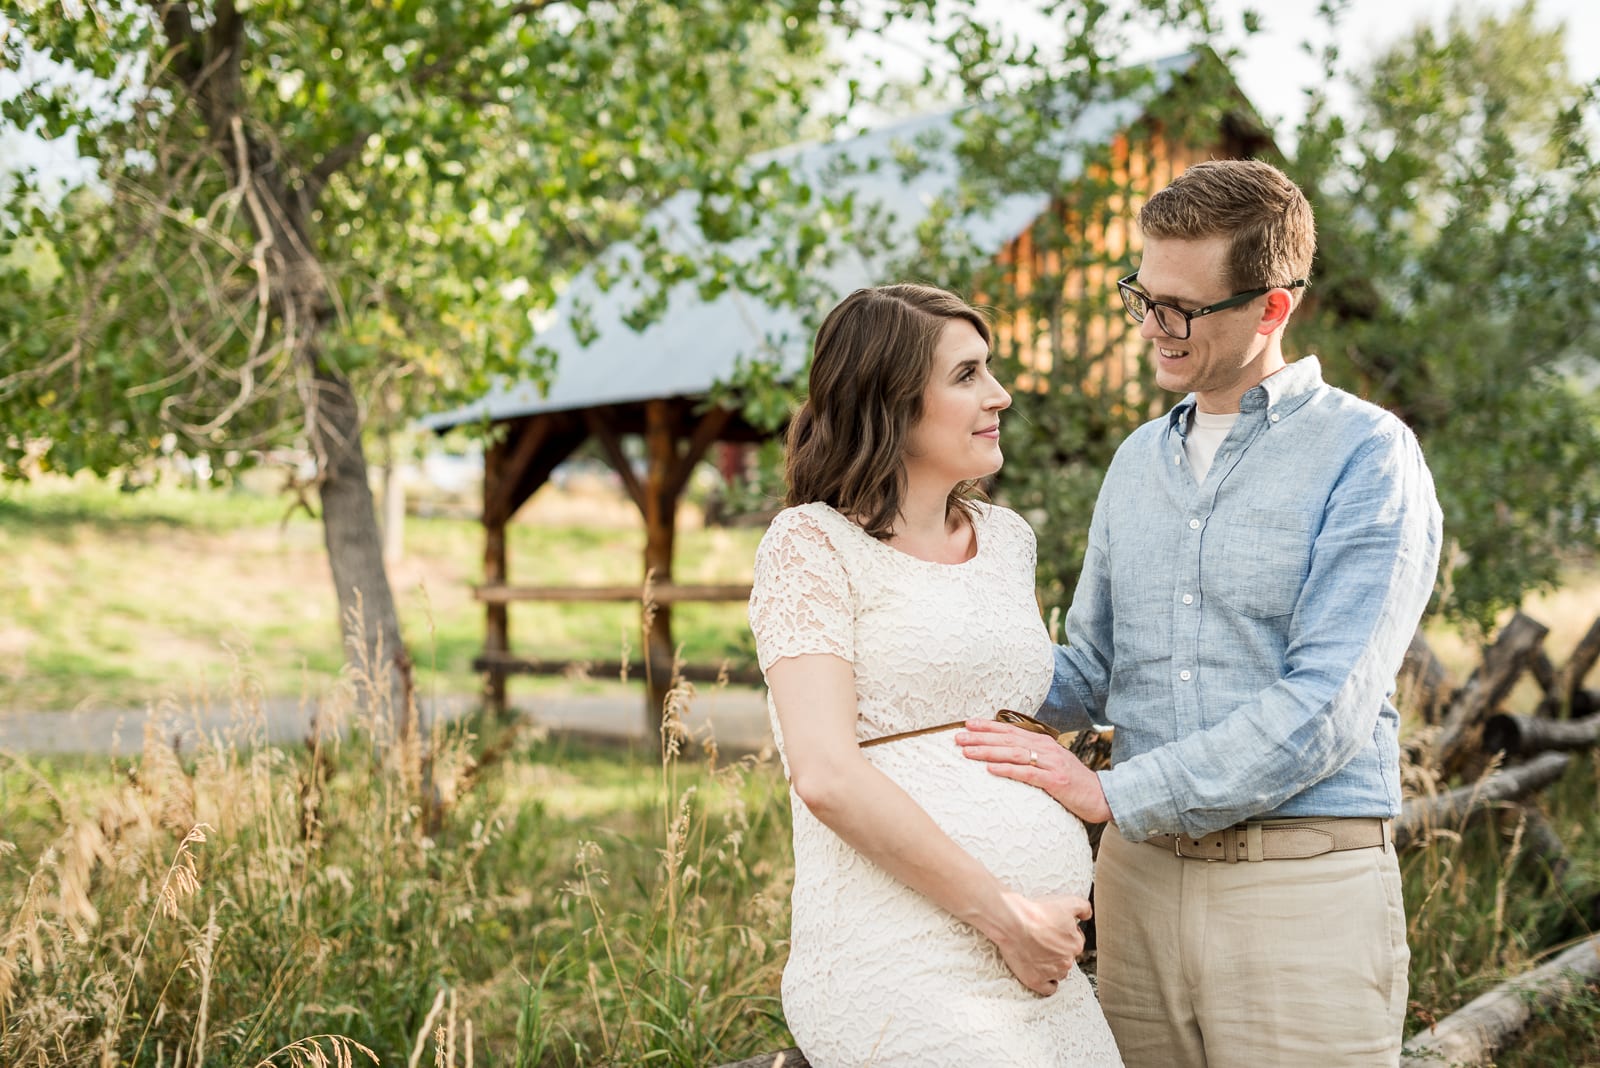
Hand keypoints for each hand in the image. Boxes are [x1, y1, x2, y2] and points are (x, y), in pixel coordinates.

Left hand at [955, 719, 1112, 823]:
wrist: (1102, 797)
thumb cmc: (1072, 783)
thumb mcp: (1051, 764)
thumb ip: (1032, 757)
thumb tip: (1005, 754)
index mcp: (1043, 743)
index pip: (1011, 731)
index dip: (988, 726)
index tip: (967, 724)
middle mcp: (1046, 749)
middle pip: (1008, 739)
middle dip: (981, 737)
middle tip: (958, 737)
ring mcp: (1051, 764)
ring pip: (1014, 754)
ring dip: (989, 751)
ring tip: (968, 751)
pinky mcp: (1055, 781)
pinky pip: (1027, 773)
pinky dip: (1008, 769)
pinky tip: (991, 768)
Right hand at [988, 892, 1091, 995]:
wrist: (1014, 923)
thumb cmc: (1037, 913)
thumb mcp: (1067, 902)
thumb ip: (1084, 908)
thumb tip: (1087, 915)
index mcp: (1076, 944)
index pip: (1076, 940)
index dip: (1065, 933)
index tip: (1053, 928)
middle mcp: (1067, 961)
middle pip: (1067, 956)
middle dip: (1058, 949)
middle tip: (1044, 938)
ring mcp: (1051, 973)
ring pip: (1059, 972)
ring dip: (1053, 965)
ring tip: (1040, 954)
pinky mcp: (1036, 981)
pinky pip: (1048, 989)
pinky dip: (1047, 982)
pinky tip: (1042, 974)